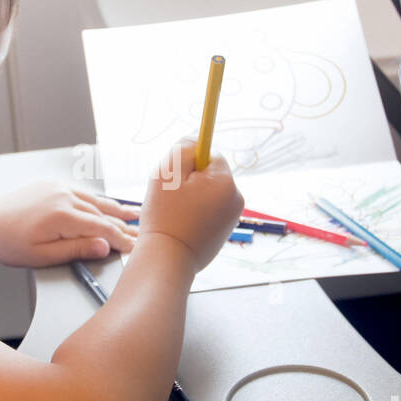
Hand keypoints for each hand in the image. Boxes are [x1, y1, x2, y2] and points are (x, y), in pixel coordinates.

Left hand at [0, 182, 139, 267]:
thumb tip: (104, 246)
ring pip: (96, 201)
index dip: (122, 240)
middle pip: (103, 214)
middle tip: (145, 234)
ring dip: (117, 210)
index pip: (103, 229)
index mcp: (62, 215)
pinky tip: (108, 205)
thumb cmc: (6, 242)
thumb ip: (76, 250)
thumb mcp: (42, 256)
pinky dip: (99, 200)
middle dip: (125, 226)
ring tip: (136, 215)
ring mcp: (58, 188)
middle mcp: (63, 196)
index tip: (136, 248)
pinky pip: (83, 193)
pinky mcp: (52, 185)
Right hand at [138, 137, 243, 272]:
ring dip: (190, 198)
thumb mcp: (167, 172)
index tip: (176, 177)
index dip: (188, 163)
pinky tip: (182, 226)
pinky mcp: (223, 232)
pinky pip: (207, 212)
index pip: (209, 154)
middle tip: (171, 198)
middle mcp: (236, 198)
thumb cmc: (165, 216)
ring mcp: (232, 218)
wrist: (168, 260)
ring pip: (207, 193)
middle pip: (209, 175)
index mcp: (226, 182)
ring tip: (175, 214)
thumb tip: (197, 140)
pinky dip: (194, 214)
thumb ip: (183, 148)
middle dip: (189, 181)